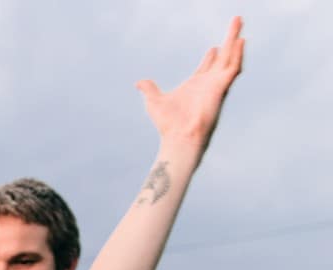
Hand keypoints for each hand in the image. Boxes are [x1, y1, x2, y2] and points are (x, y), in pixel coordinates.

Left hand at [136, 17, 243, 157]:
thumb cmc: (168, 124)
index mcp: (194, 85)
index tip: (214, 47)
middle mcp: (208, 83)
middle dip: (228, 40)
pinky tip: (240, 41)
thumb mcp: (154, 101)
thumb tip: (140, 83)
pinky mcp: (221, 87)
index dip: (211, 57)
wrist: (179, 136)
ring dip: (235, 39)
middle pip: (221, 57)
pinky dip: (237, 54)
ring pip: (230, 57)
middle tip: (234, 23)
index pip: (206, 67)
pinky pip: (232, 67)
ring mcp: (216, 84)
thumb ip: (150, 90)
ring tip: (238, 22)